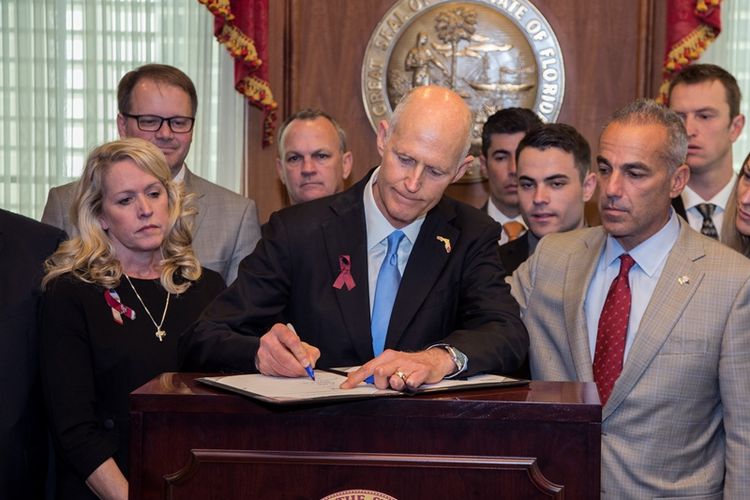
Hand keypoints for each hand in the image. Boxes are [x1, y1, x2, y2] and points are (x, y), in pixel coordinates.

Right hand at [255, 323, 319, 376]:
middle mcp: (268, 340)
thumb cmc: (288, 344)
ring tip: (299, 372)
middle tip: (306, 372)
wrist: (272, 346)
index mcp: (279, 330)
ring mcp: (263, 352)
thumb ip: (310, 352)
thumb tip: (310, 363)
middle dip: (298, 367)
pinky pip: (276, 373)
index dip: (301, 354)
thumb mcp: (302, 344)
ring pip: (280, 367)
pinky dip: (286, 375)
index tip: (307, 363)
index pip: (291, 341)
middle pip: (285, 357)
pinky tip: (290, 372)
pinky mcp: (262, 364)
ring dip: (293, 373)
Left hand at [340, 348, 455, 390]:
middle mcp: (396, 359)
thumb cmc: (410, 365)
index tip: (345, 387)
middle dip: (382, 384)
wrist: (434, 360)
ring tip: (403, 383)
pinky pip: (411, 383)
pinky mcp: (422, 370)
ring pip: (394, 379)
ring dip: (397, 386)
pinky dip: (411, 386)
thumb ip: (373, 371)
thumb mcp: (390, 365)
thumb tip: (352, 376)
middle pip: (379, 373)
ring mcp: (409, 364)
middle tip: (391, 384)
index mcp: (387, 357)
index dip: (355, 378)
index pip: (367, 367)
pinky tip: (413, 383)